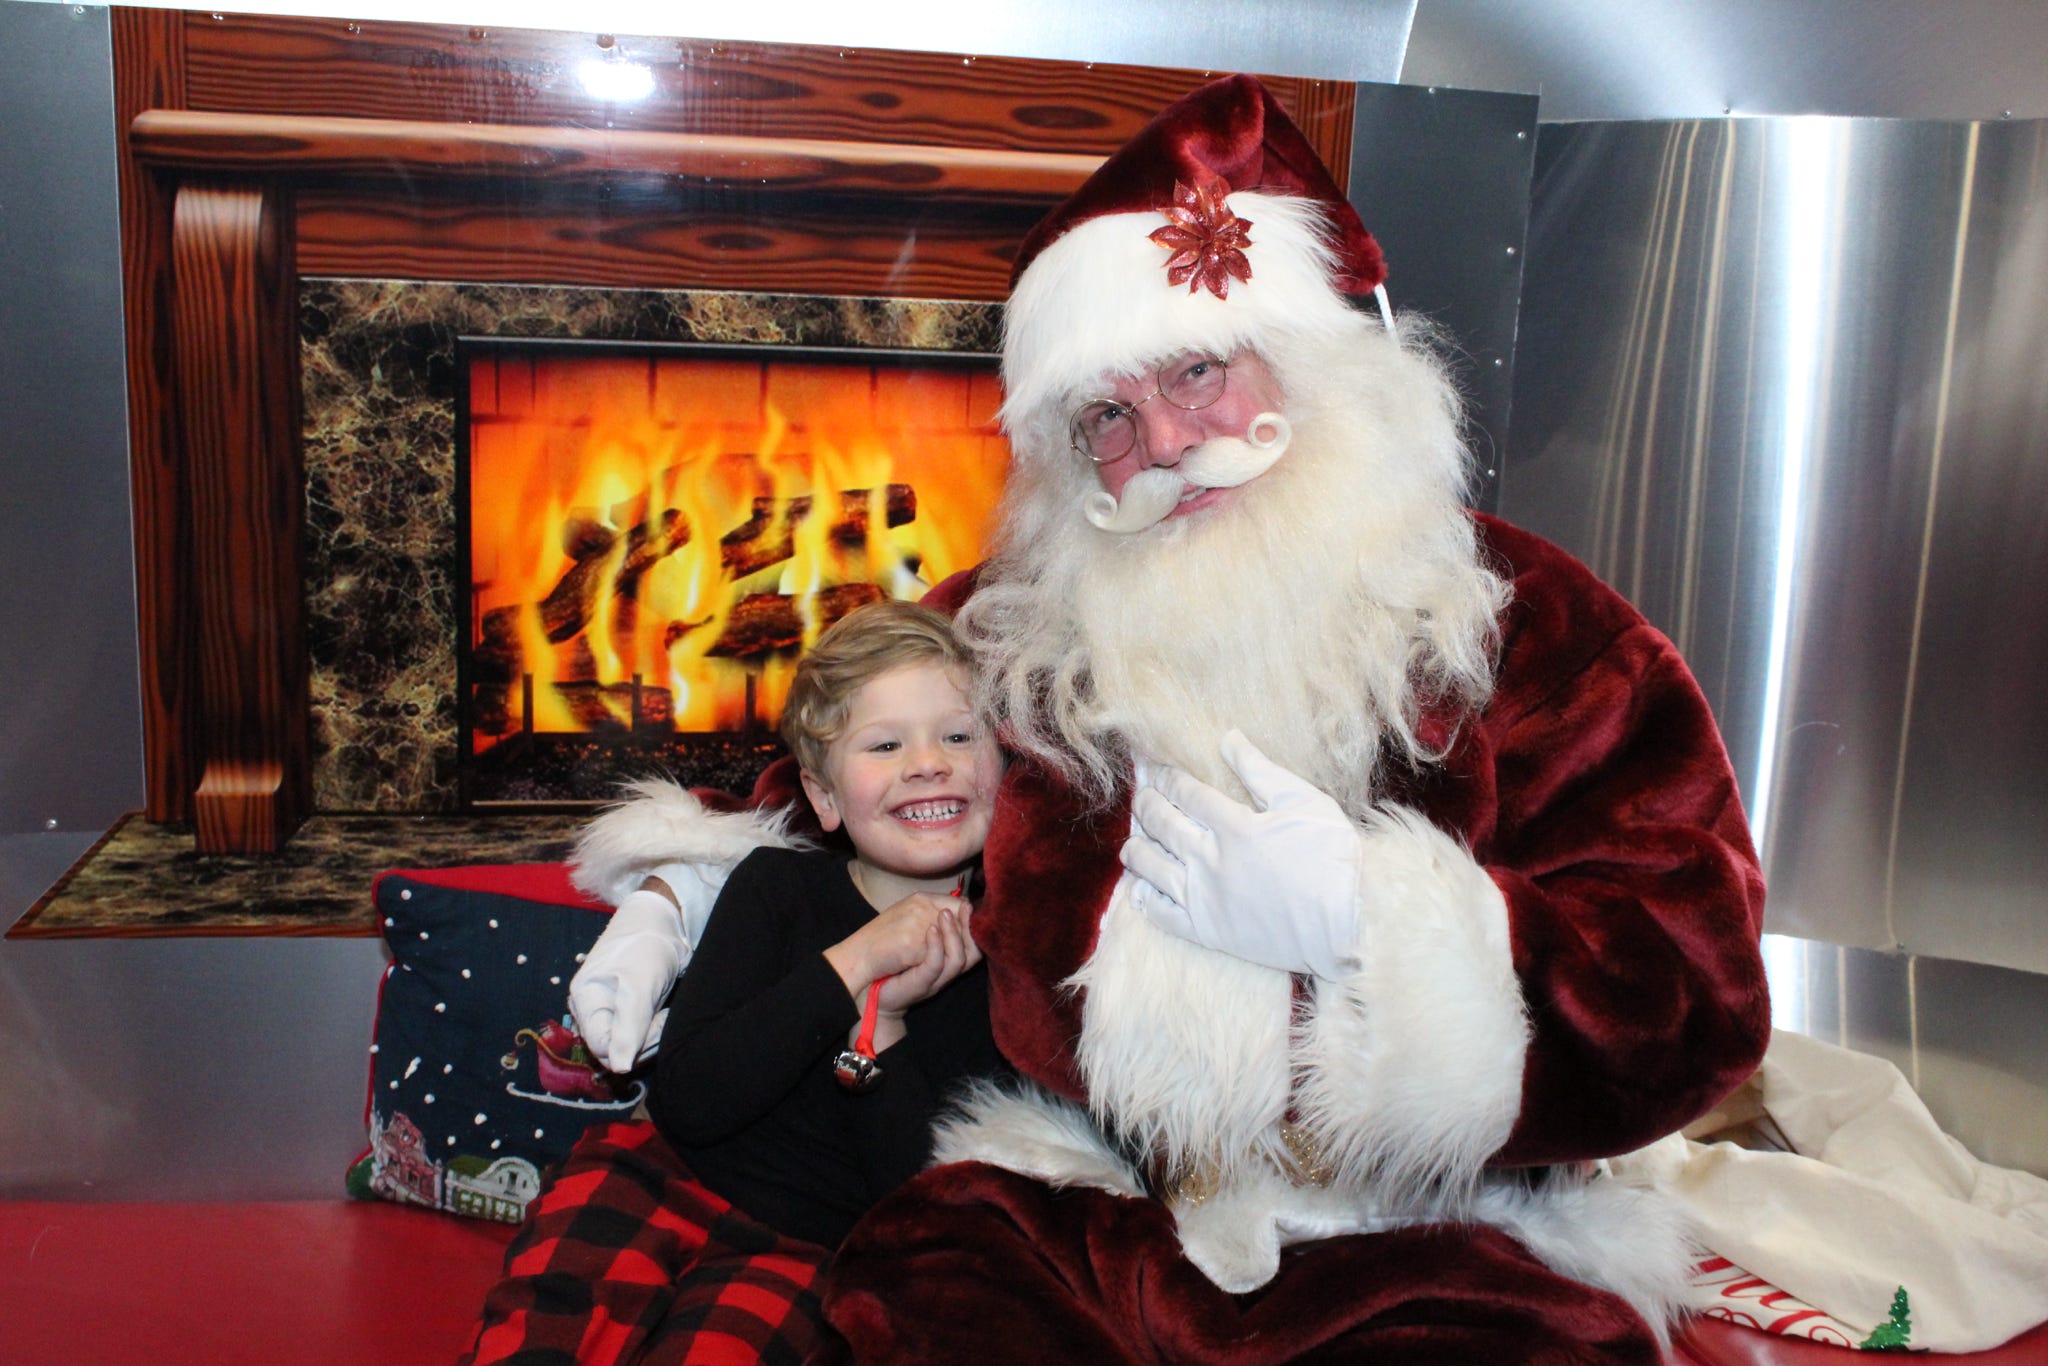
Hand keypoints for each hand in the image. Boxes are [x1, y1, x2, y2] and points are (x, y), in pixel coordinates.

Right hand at [569, 884, 689, 1072]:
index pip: (601, 1047)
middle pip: (614, 1050)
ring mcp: (608, 1011)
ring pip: (627, 1045)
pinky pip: (636, 1035)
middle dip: (644, 1040)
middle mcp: (591, 1010)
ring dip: (651, 1035)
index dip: (631, 1045)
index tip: (657, 1023)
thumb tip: (619, 1067)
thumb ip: (629, 1026)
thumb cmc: (647, 946)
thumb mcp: (639, 986)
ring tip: (665, 1012)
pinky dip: (653, 1029)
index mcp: (584, 1001)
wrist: (662, 921)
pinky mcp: (625, 1011)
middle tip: (664, 1017)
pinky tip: (663, 1013)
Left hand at [872, 894, 980, 1015]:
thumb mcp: (915, 929)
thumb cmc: (890, 953)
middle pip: (974, 951)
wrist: (865, 980)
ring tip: (944, 915)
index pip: (975, 939)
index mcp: (949, 955)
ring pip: (959, 958)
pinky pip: (936, 965)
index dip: (975, 921)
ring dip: (954, 934)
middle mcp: (947, 968)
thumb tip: (957, 898)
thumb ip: (934, 917)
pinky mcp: (921, 984)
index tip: (968, 903)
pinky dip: (936, 947)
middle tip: (965, 907)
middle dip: (971, 928)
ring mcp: (936, 978)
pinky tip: (931, 930)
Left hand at [1120, 730, 1364, 978]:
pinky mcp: (1208, 931)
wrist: (1349, 922)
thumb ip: (1260, 770)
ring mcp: (1205, 898)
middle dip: (1146, 804)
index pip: (1184, 793)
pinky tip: (1137, 889)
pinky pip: (1161, 914)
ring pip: (1151, 867)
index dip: (1165, 776)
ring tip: (1133, 841)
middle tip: (1140, 795)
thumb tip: (1228, 738)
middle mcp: (1209, 859)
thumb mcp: (1304, 801)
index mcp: (1232, 825)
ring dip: (1136, 849)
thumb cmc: (1333, 857)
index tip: (1154, 768)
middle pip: (1161, 824)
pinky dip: (1144, 898)